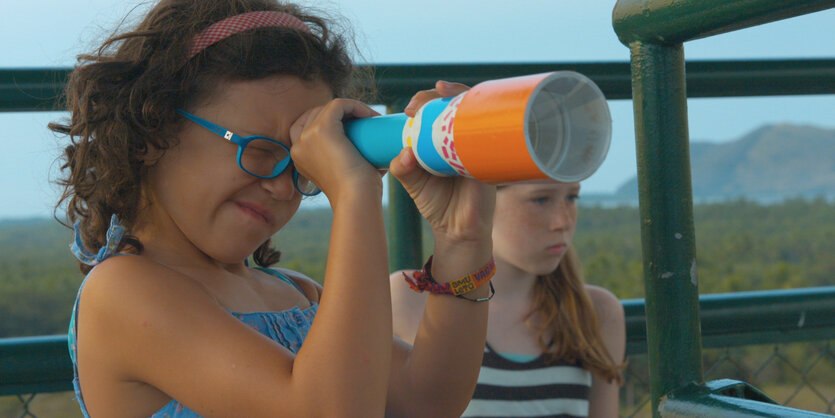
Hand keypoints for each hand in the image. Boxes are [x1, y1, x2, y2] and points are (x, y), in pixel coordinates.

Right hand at [289, 99, 381, 197]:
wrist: (356, 199)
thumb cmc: (357, 192)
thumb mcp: (343, 173)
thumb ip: (344, 161)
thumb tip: (361, 149)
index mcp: (299, 156)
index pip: (307, 125)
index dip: (331, 120)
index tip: (355, 127)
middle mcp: (298, 145)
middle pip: (317, 113)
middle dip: (340, 113)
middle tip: (366, 123)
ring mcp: (307, 136)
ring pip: (329, 108)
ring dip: (351, 109)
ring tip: (371, 120)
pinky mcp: (322, 129)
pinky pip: (339, 104)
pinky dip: (355, 105)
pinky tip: (370, 116)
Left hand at [389, 81, 495, 247]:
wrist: (457, 229)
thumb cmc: (437, 203)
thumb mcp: (412, 182)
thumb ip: (401, 167)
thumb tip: (405, 152)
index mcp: (444, 139)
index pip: (438, 108)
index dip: (425, 100)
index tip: (407, 109)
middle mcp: (464, 138)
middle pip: (458, 102)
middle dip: (439, 94)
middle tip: (417, 105)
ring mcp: (479, 146)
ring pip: (476, 112)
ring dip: (460, 98)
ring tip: (441, 95)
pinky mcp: (491, 159)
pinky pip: (491, 137)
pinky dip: (482, 123)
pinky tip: (469, 119)